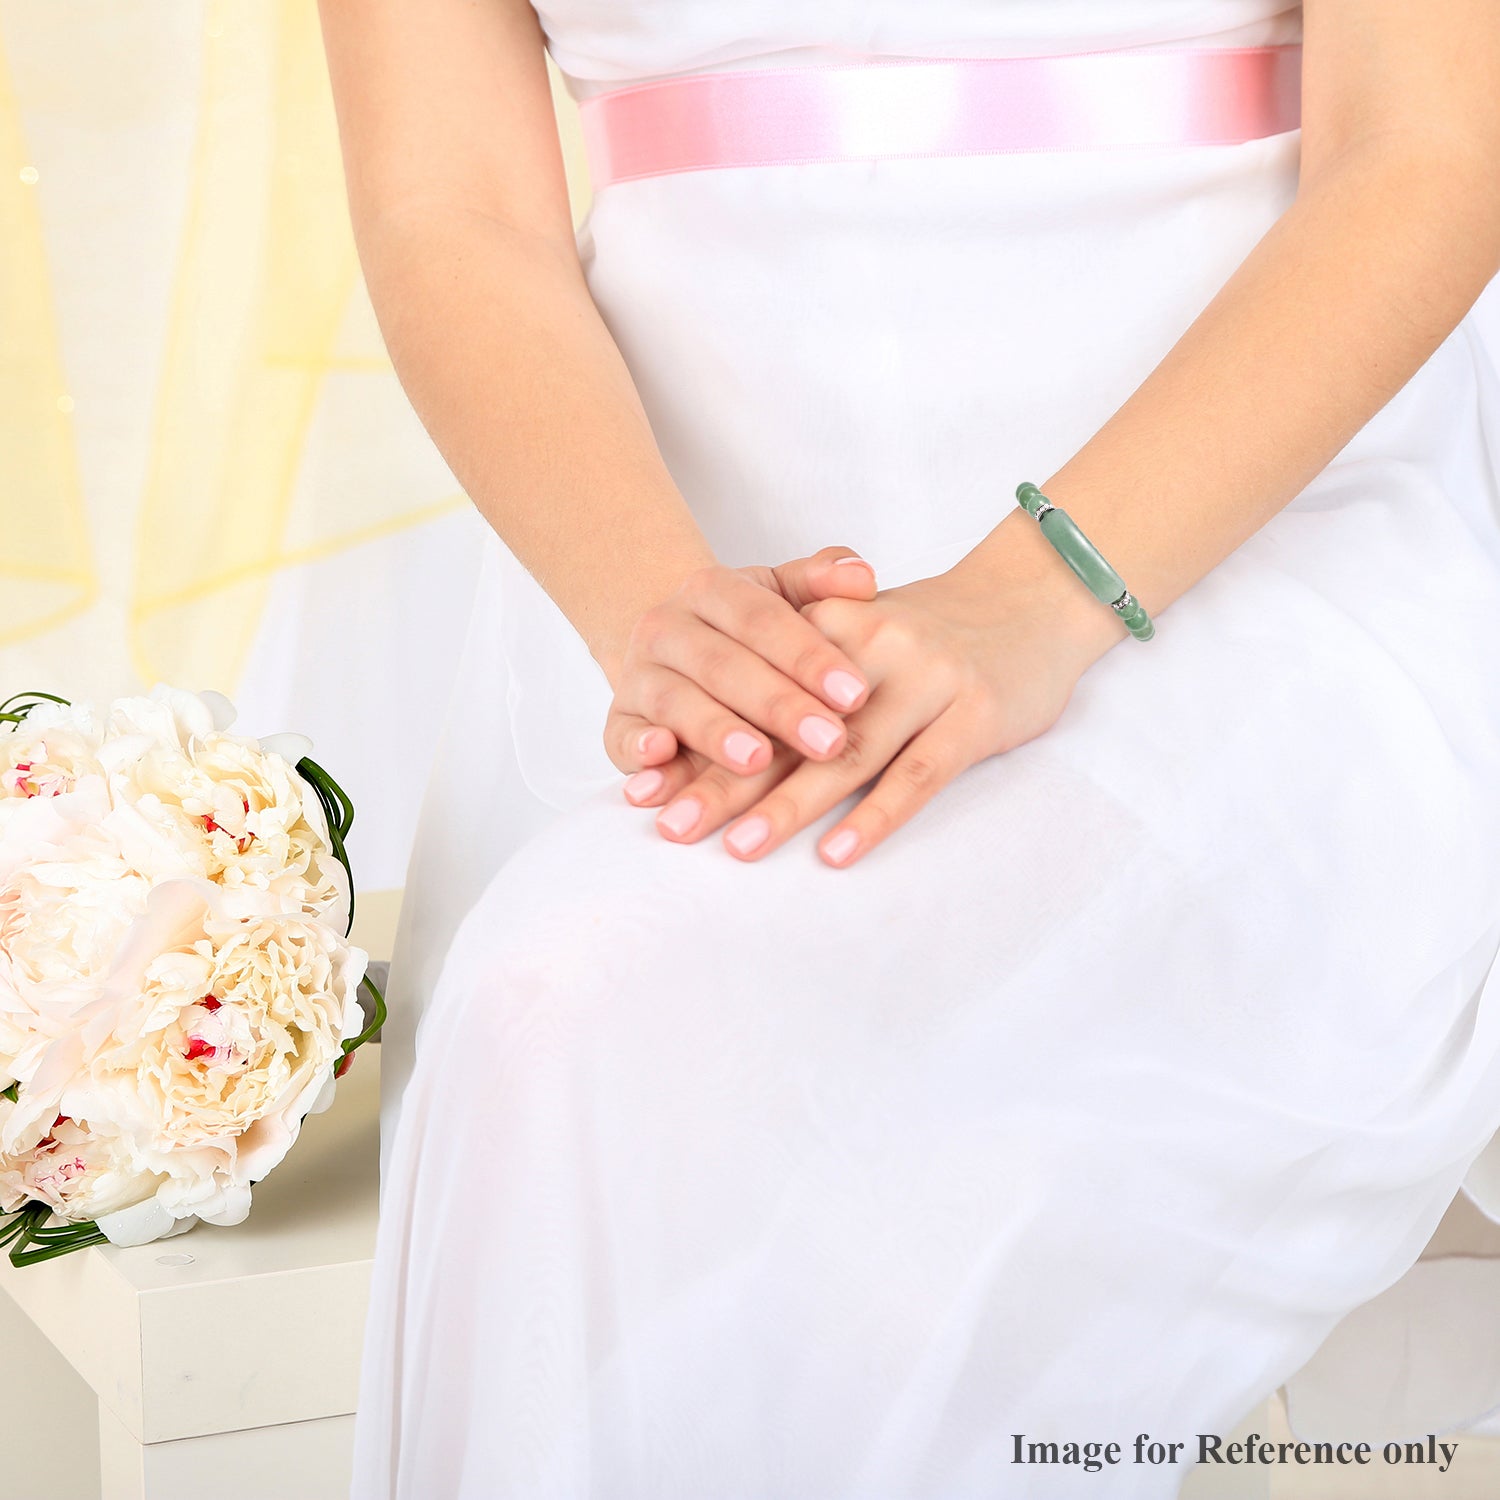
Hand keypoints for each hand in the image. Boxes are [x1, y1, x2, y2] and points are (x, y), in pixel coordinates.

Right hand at [601, 547, 883, 792]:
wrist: (674, 647)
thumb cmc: (747, 630)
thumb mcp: (783, 595)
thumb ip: (820, 583)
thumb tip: (863, 577)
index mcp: (711, 589)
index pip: (763, 620)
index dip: (809, 657)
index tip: (856, 694)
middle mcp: (666, 627)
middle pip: (723, 666)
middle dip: (778, 706)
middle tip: (829, 742)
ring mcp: (637, 676)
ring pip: (676, 702)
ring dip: (717, 733)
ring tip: (758, 761)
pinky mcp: (617, 723)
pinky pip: (621, 737)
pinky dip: (638, 750)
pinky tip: (662, 758)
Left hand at [627, 541, 1123, 865]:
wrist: (1031, 599)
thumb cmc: (928, 636)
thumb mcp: (856, 633)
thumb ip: (794, 681)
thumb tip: (712, 749)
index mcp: (829, 627)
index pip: (750, 696)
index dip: (697, 745)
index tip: (645, 792)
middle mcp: (871, 649)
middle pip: (784, 727)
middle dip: (722, 780)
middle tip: (671, 828)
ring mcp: (926, 682)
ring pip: (845, 753)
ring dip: (787, 804)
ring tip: (737, 848)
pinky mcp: (974, 716)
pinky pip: (917, 775)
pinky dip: (874, 817)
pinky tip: (836, 854)